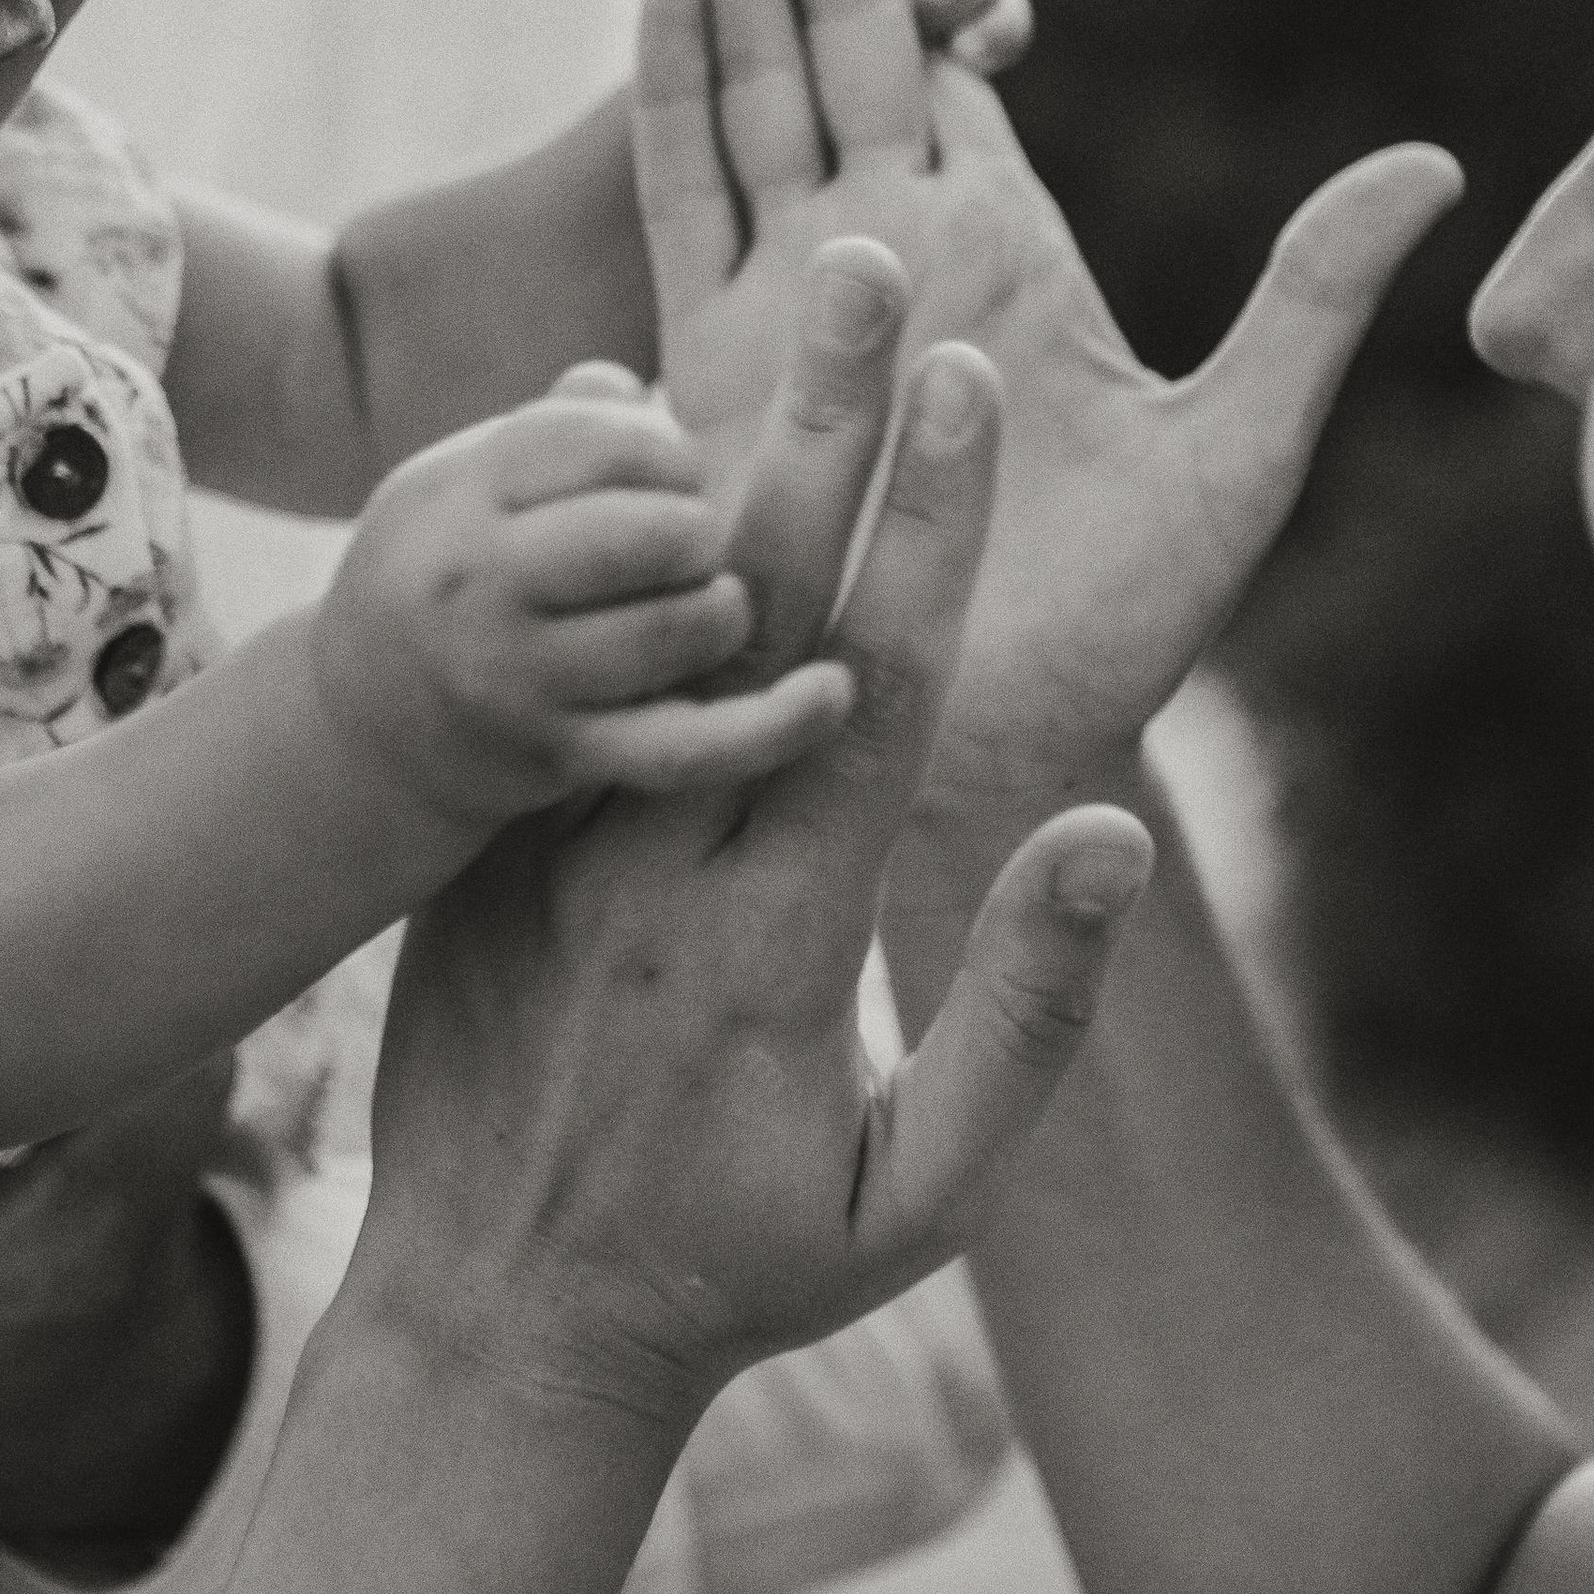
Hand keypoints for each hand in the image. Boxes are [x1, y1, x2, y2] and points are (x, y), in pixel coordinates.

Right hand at [311, 383, 856, 837]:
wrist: (361, 725)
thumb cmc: (451, 572)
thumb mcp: (467, 480)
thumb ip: (558, 423)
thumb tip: (632, 383)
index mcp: (464, 489)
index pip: (603, 437)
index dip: (666, 451)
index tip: (673, 475)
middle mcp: (482, 580)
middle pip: (646, 531)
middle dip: (701, 531)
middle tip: (698, 548)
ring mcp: (517, 675)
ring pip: (672, 630)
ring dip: (722, 611)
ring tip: (716, 607)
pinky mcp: (559, 757)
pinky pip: (680, 746)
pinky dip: (767, 725)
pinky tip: (832, 692)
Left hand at [347, 306, 1153, 1433]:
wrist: (494, 1326)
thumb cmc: (741, 1274)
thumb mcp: (916, 1199)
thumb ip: (1024, 1023)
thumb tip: (1111, 835)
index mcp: (780, 940)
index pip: (875, 695)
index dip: (931, 534)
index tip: (970, 388)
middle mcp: (657, 869)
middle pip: (751, 612)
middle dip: (821, 427)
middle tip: (859, 268)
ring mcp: (553, 849)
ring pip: (637, 620)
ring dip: (700, 450)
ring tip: (749, 294)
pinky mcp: (482, 846)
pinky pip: (547, 662)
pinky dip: (575, 533)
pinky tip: (597, 404)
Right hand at [678, 0, 1463, 892]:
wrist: (978, 752)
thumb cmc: (1113, 627)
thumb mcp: (1239, 451)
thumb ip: (1309, 296)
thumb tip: (1432, 160)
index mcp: (994, 232)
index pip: (946, 40)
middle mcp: (882, 240)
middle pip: (835, 25)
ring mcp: (789, 295)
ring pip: (756, 85)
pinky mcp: (716, 367)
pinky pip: (689, 207)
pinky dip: (679, 98)